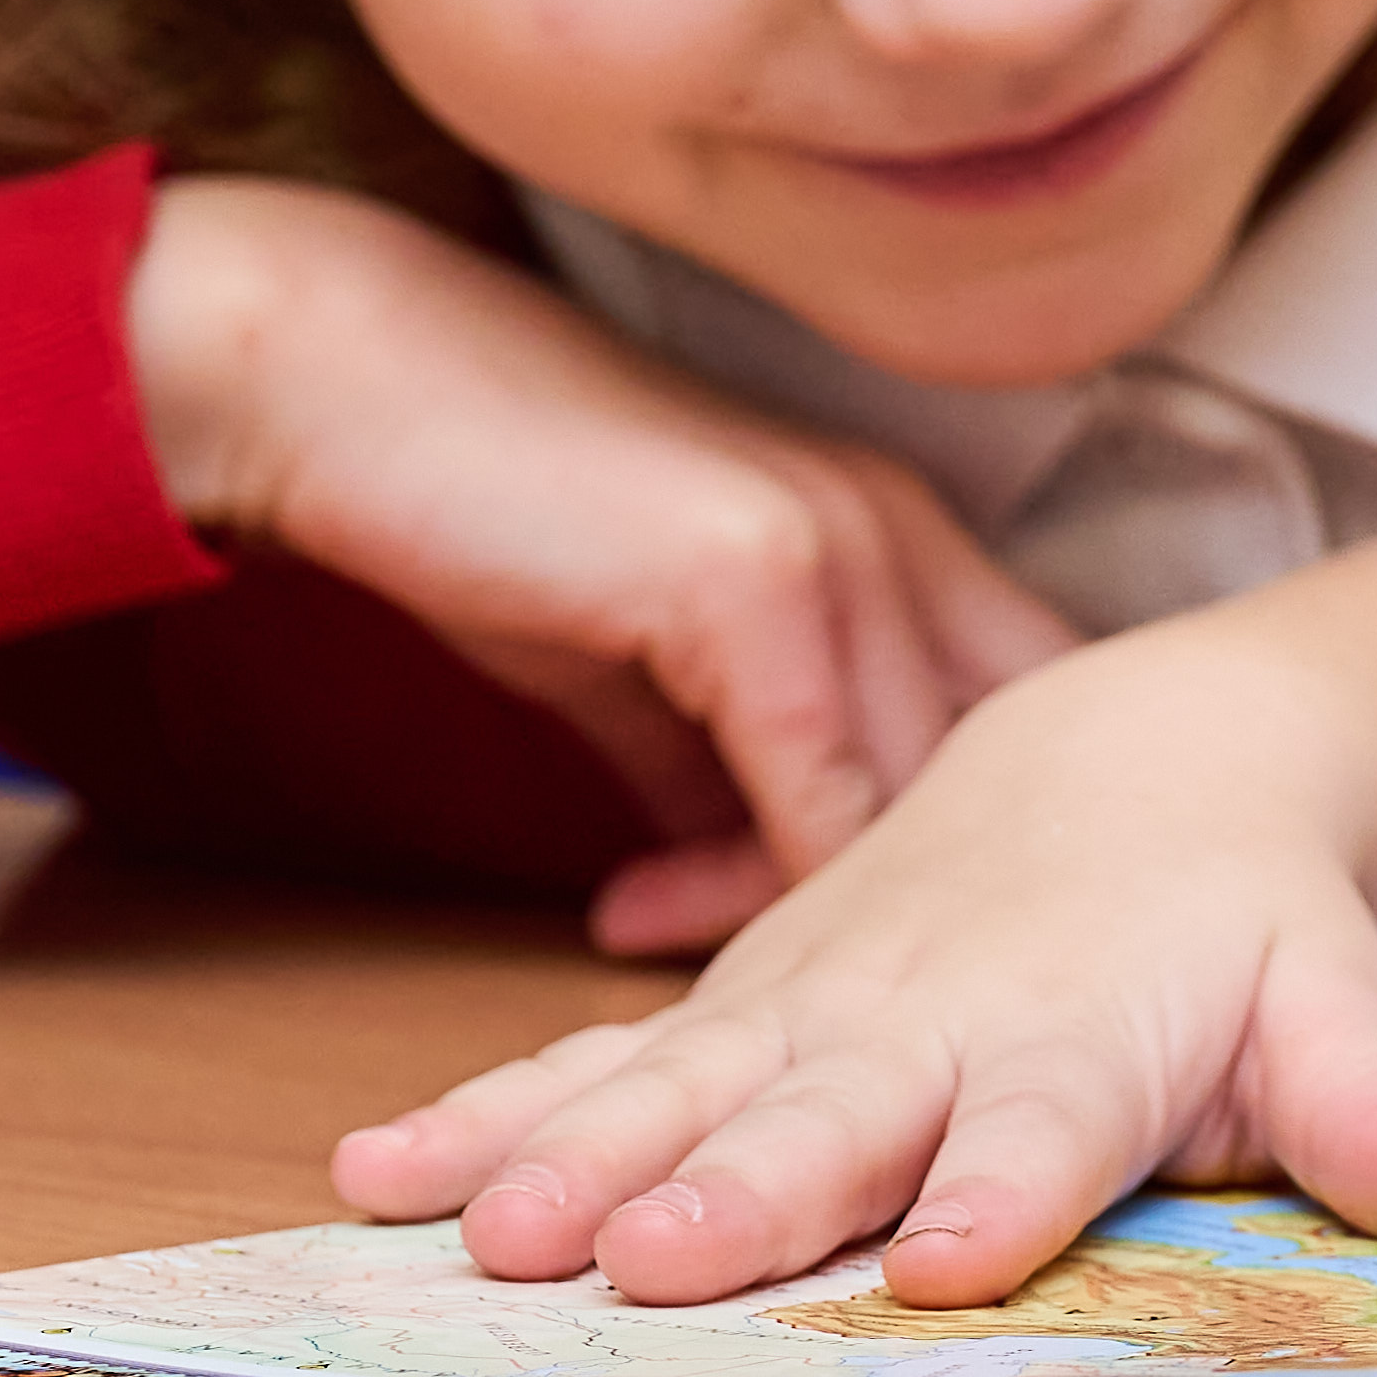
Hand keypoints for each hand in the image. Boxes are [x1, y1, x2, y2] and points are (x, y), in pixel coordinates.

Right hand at [129, 174, 1085, 956]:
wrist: (352, 380)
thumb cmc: (491, 505)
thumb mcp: (642, 655)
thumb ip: (721, 765)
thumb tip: (749, 890)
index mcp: (899, 538)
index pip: (1023, 727)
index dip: (971, 856)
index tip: (867, 955)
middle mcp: (905, 535)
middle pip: (1006, 778)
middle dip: (924, 909)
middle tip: (801, 997)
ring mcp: (846, 549)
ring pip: (920, 805)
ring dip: (825, 925)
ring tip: (717, 997)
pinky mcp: (759, 584)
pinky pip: (816, 800)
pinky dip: (753, 896)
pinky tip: (627, 919)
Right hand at [322, 602, 1376, 1305]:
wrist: (1148, 757)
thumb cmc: (1247, 918)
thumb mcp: (1335, 990)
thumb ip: (1375, 1100)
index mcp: (1087, 1030)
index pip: (1049, 1121)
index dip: (1002, 1189)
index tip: (949, 1264)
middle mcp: (932, 1020)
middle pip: (834, 1113)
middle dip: (745, 1189)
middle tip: (652, 1266)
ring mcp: (809, 1014)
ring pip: (680, 1088)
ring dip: (577, 1161)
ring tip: (490, 1237)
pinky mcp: (729, 1015)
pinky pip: (588, 1064)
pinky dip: (485, 1117)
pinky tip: (381, 1174)